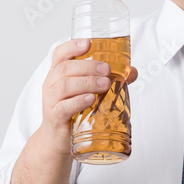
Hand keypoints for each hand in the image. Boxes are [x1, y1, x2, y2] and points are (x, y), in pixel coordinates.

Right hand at [39, 39, 137, 155]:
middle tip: (107, 70)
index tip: (88, 43)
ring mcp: (51, 102)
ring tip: (105, 84)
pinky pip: (63, 107)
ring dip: (87, 82)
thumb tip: (132, 71)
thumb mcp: (88, 91)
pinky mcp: (55, 118)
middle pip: (65, 68)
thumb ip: (109, 79)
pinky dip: (78, 101)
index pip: (59, 54)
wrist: (58, 140)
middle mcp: (51, 84)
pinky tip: (91, 99)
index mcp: (58, 73)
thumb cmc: (73, 110)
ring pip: (64, 86)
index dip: (72, 46)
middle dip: (88, 66)